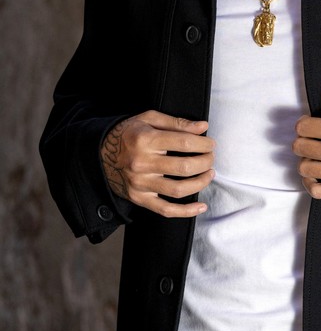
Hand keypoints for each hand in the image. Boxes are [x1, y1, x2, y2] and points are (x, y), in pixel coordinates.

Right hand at [100, 111, 214, 217]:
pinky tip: (201, 207)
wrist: (100, 153)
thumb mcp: (149, 119)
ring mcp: (140, 184)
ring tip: (209, 174)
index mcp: (145, 140)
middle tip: (211, 158)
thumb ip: (177, 122)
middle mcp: (142, 163)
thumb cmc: (129, 133)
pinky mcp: (139, 198)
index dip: (203, 143)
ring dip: (200, 183)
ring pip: (178, 190)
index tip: (211, 144)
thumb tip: (202, 126)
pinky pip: (165, 210)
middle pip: (184, 167)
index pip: (184, 142)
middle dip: (205, 162)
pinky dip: (186, 212)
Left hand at [294, 89, 320, 198]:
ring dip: (307, 159)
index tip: (311, 124)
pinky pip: (315, 191)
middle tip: (313, 138)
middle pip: (300, 147)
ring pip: (304, 168)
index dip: (304, 123)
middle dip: (304, 140)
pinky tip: (315, 175)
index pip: (302, 128)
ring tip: (316, 155)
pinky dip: (309, 183)